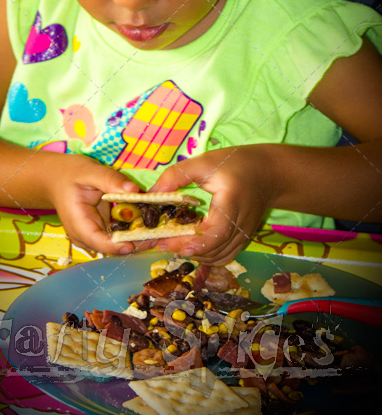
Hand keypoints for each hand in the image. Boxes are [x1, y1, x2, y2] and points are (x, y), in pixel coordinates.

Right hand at [47, 155, 158, 255]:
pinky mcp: (100, 231)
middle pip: (111, 247)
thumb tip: (134, 190)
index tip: (139, 241)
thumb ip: (111, 180)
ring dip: (137, 238)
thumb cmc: (70, 174)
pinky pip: (117, 236)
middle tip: (160, 233)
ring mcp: (92, 235)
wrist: (55, 178)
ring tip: (160, 230)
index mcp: (78, 223)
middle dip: (135, 242)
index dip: (119, 245)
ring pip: (117, 244)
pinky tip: (150, 224)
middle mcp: (85, 236)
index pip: (99, 242)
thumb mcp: (90, 171)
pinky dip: (132, 231)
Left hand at [150, 147, 274, 263]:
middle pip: (214, 250)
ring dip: (195, 255)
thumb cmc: (235, 163)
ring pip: (219, 257)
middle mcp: (241, 224)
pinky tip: (191, 245)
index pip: (217, 233)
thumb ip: (176, 176)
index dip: (196, 244)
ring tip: (172, 243)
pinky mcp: (243, 239)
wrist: (268, 172)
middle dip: (186, 250)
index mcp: (232, 202)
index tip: (173, 245)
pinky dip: (207, 255)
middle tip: (160, 243)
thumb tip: (151, 194)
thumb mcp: (204, 162)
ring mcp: (244, 235)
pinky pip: (224, 255)